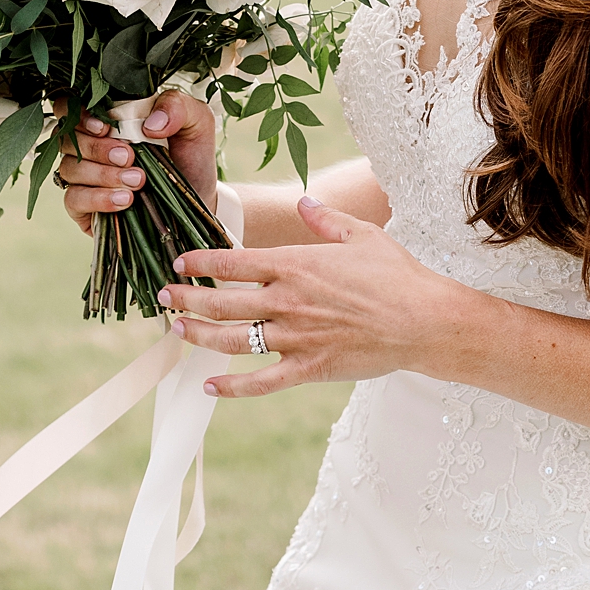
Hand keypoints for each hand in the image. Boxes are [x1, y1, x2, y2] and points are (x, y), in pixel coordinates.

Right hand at [53, 89, 219, 233]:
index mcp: (108, 118)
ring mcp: (84, 176)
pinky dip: (98, 198)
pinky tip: (125, 200)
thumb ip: (177, 107)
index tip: (105, 128)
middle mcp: (89, 144)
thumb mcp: (196, 123)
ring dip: (102, 175)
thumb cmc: (190, 157)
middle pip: (67, 138)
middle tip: (129, 157)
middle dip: (97, 148)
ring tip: (137, 182)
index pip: (70, 106)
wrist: (197, 200)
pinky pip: (73, 199)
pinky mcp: (84, 206)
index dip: (79, 115)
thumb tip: (150, 123)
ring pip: (69, 168)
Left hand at [158, 195, 478, 397]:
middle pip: (222, 302)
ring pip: (233, 340)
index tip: (181, 262)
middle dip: (188, 299)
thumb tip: (303, 202)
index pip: (234, 262)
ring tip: (178, 331)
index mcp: (297, 265)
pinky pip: (261, 382)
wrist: (425, 321)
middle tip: (164, 297)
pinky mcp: (309, 368)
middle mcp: (288, 301)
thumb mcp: (363, 236)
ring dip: (200, 336)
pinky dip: (232, 387)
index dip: (201, 261)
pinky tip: (209, 386)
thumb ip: (326, 220)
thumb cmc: (398, 276)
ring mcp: (296, 337)